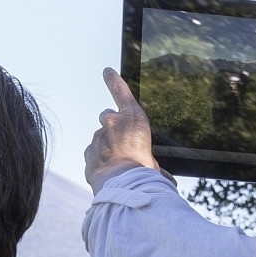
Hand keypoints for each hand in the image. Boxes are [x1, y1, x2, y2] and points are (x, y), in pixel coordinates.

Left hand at [85, 68, 162, 192]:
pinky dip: (99, 160)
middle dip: (112, 127)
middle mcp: (113, 123)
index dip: (113, 80)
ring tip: (118, 165)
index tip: (107, 71)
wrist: (124, 185)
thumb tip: (167, 180)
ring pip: (100, 138)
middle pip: (107, 117)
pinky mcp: (88, 152)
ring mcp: (98, 137)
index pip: (120, 91)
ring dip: (107, 147)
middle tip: (121, 144)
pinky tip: (108, 172)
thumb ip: (153, 164)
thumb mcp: (154, 162)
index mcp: (133, 118)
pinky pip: (93, 153)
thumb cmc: (144, 171)